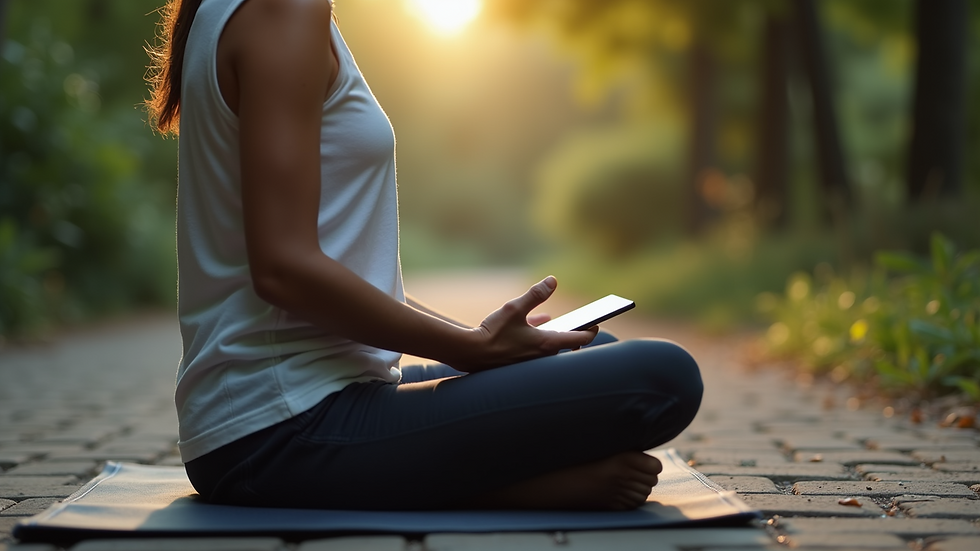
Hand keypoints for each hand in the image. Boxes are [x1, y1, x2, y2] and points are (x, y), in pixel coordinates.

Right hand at [449, 276, 596, 372]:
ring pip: (551, 345)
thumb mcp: (514, 308)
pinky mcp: (520, 361)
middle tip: (585, 323)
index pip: (580, 339)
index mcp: (547, 344)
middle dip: (575, 333)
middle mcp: (542, 356)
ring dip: (556, 332)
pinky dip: (541, 335)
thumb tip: (553, 280)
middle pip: (567, 345)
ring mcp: (531, 361)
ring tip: (563, 320)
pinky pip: (537, 347)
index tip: (597, 323)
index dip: (592, 331)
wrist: (470, 353)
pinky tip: (539, 322)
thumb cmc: (493, 332)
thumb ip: (535, 294)